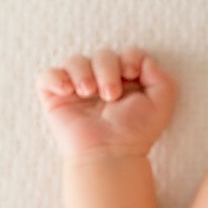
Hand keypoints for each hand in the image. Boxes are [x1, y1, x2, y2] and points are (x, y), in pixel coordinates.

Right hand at [36, 47, 176, 162]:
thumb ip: (161, 77)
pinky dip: (55, 78)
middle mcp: (101, 81)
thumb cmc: (136, 132)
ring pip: (74, 60)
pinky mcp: (56, 98)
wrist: (111, 153)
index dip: (128, 58)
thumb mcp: (161, 103)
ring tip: (88, 92)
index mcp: (126, 80)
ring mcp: (77, 88)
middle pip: (102, 55)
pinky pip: (46, 76)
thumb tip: (143, 60)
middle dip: (107, 70)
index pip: (126, 53)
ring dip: (82, 72)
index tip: (130, 74)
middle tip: (110, 96)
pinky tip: (67, 91)